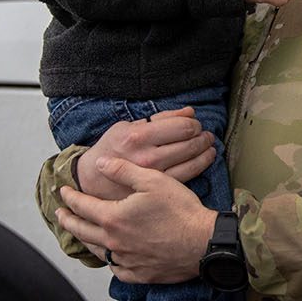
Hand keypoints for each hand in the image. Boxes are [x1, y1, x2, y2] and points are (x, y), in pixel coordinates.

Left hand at [58, 156, 216, 283]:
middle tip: (59, 214)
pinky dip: (110, 261)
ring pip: (97, 251)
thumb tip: (99, 163)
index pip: (81, 206)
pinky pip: (117, 269)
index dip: (69, 197)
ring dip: (85, 240)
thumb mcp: (152, 180)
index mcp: (113, 218)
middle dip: (68, 220)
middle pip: (82, 231)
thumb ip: (122, 170)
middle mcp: (114, 242)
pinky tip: (111, 257)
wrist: (204, 243)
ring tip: (81, 233)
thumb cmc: (181, 210)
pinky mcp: (140, 274)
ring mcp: (126, 261)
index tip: (63, 191)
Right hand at [74, 106, 217, 199]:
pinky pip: (189, 175)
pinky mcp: (158, 189)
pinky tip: (204, 158)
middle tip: (204, 134)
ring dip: (206, 150)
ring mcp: (154, 175)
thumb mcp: (127, 126)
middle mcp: (147, 157)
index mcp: (138, 136)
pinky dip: (201, 164)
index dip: (193, 123)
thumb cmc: (111, 149)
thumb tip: (190, 112)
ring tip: (208, 145)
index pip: (181, 127)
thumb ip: (161, 118)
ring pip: (193, 160)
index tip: (194, 123)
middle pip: (190, 142)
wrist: (93, 180)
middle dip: (202, 136)